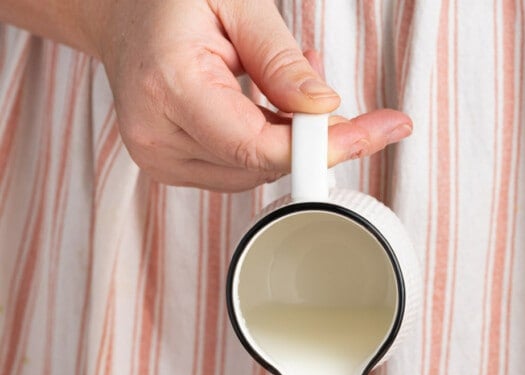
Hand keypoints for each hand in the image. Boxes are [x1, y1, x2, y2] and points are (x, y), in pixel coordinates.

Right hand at [87, 0, 410, 190]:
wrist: (118, 14)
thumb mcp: (234, 1)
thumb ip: (280, 59)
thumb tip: (324, 108)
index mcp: (168, 87)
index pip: (258, 147)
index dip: (321, 146)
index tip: (373, 133)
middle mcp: (156, 136)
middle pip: (260, 165)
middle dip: (309, 135)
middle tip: (329, 88)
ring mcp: (159, 159)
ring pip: (254, 174)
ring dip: (286, 138)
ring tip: (288, 82)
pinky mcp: (168, 169)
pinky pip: (236, 171)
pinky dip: (264, 145)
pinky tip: (264, 105)